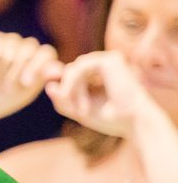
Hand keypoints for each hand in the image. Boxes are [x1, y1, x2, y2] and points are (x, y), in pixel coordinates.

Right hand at [0, 32, 59, 144]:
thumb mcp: (27, 91)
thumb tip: (60, 70)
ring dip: (2, 70)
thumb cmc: (6, 99)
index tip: (25, 83)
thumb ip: (42, 78)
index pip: (46, 53)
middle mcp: (29, 48)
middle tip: (6, 88)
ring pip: (11, 49)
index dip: (36, 66)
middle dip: (16, 70)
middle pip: (29, 49)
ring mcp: (12, 42)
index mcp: (42, 60)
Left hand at [50, 50, 172, 143]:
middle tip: (79, 112)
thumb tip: (49, 85)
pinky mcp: (109, 60)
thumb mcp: (79, 110)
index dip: (65, 91)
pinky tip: (81, 101)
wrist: (134, 122)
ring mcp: (108, 60)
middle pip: (69, 72)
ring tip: (82, 110)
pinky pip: (78, 68)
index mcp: (99, 74)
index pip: (70, 76)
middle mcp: (104, 64)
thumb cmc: (111, 119)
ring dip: (71, 91)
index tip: (71, 109)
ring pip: (71, 70)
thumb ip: (63, 99)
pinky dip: (73, 85)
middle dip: (67, 92)